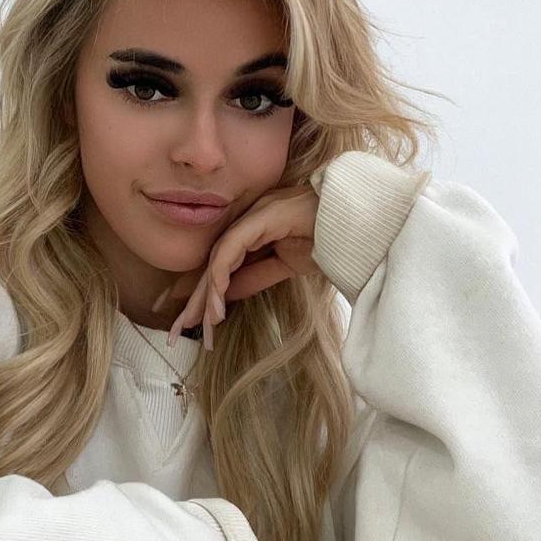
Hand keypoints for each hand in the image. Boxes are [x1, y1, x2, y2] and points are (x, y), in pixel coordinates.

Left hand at [153, 182, 324, 349]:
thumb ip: (256, 276)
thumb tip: (227, 295)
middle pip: (215, 261)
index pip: (222, 262)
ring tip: (203, 322)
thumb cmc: (330, 240)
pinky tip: (217, 300)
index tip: (192, 315)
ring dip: (209, 293)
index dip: (206, 289)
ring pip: (219, 257)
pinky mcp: (261, 217)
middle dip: (198, 296)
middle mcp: (249, 219)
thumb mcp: (286, 266)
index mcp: (255, 229)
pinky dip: (222, 275)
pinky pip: (232, 249)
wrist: (358, 225)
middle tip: (182, 325)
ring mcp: (255, 215)